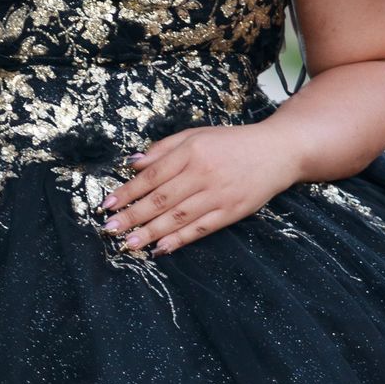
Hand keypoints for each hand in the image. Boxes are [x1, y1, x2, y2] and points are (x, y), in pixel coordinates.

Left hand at [101, 124, 293, 255]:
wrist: (277, 151)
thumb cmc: (232, 142)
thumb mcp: (197, 135)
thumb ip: (164, 148)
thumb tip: (133, 163)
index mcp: (192, 151)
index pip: (152, 175)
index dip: (128, 191)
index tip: (107, 205)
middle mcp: (203, 173)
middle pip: (161, 199)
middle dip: (133, 216)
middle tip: (109, 229)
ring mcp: (218, 195)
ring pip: (178, 217)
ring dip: (151, 232)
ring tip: (128, 244)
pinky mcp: (231, 212)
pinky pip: (201, 229)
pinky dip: (179, 240)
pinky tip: (161, 248)